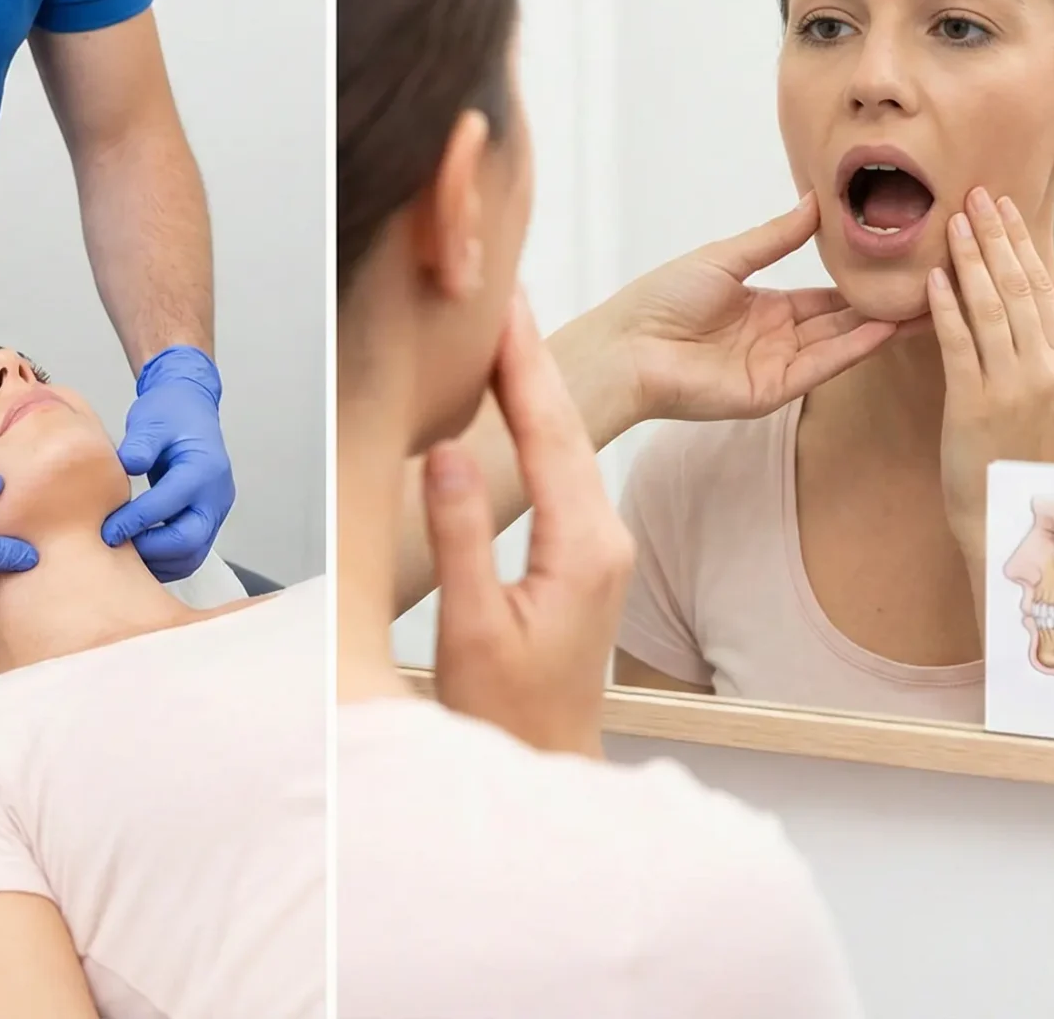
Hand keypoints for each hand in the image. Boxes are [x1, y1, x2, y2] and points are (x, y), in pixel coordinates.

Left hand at [101, 347, 235, 580]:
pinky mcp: (208, 522)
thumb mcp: (151, 420)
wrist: (191, 410)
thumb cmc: (171, 414)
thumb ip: (140, 444)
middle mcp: (216, 496)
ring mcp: (216, 512)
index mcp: (204, 469)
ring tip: (123, 559)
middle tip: (114, 548)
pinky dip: (165, 562)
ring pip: (192, 555)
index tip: (105, 531)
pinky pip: (190, 554)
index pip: (170, 504)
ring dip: (158, 563)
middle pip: (189, 540)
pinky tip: (137, 557)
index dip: (135, 521)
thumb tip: (127, 467)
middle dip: (150, 550)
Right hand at [428, 290, 634, 756]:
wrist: (545, 763)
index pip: (552, 433)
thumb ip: (463, 536)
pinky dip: (542, 427)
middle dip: (536, 355)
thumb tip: (448, 453)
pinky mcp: (589, 558)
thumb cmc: (507, 713)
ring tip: (510, 327)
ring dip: (539, 386)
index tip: (507, 304)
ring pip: (571, 444)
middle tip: (507, 290)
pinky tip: (523, 403)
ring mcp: (603, 547)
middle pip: (569, 425)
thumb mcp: (471, 627)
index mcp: (583, 548)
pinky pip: (568, 471)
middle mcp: (605, 538)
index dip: (525, 363)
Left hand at [599, 193, 899, 423]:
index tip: (900, 265)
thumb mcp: (725, 258)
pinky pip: (819, 368)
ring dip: (878, 328)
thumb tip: (813, 202)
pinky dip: (851, 350)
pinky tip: (883, 330)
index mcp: (765, 307)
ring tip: (924, 307)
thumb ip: (774, 238)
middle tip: (929, 289)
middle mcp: (777, 338)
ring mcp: (777, 367)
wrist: (628, 347)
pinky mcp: (772, 392)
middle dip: (881, 307)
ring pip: (838, 345)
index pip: (825, 296)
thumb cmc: (662, 299)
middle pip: (840, 321)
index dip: (860, 283)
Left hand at [927, 188, 1053, 556]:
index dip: (1021, 241)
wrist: (1006, 510)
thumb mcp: (1050, 393)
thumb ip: (1045, 343)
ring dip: (970, 258)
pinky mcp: (975, 404)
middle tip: (975, 195)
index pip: (1042, 285)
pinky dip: (946, 307)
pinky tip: (933, 279)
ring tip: (952, 223)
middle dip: (995, 236)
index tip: (1004, 205)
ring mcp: (1012, 385)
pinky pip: (959, 343)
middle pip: (1018, 286)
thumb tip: (1045, 288)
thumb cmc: (1021, 451)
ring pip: (990, 307)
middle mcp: (1045, 367)